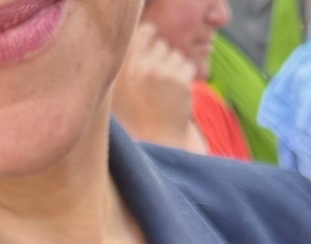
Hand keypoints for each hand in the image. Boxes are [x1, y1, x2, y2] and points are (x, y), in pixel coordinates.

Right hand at [111, 22, 199, 151]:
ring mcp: (161, 74)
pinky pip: (188, 66)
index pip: (145, 32)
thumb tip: (147, 33)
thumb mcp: (123, 89)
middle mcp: (141, 68)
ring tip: (167, 91)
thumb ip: (130, 61)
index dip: (151, 40)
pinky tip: (177, 95)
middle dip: (163, 59)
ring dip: (175, 69)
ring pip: (175, 54)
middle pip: (161, 44)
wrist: (158, 144)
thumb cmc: (139, 117)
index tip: (152, 55)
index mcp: (125, 68)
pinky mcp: (180, 82)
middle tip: (159, 84)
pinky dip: (186, 78)